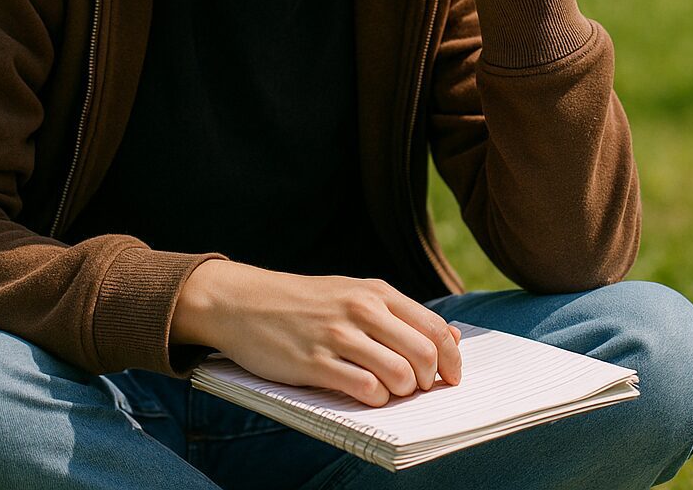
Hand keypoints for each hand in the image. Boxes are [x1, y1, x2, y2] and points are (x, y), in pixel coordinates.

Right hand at [171, 260, 462, 406]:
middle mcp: (361, 310)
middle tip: (416, 388)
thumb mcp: (354, 293)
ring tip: (388, 391)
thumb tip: (452, 337)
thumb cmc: (303, 302)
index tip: (450, 378)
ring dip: (401, 392)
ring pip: (399, 375)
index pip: (435, 328)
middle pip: (424, 354)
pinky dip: (374, 399)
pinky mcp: (314, 362)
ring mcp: (338, 336)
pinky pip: (365, 390)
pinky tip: (365, 394)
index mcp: (375, 292)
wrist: (241, 302)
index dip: (451, 360)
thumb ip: (401, 315)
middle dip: (428, 380)